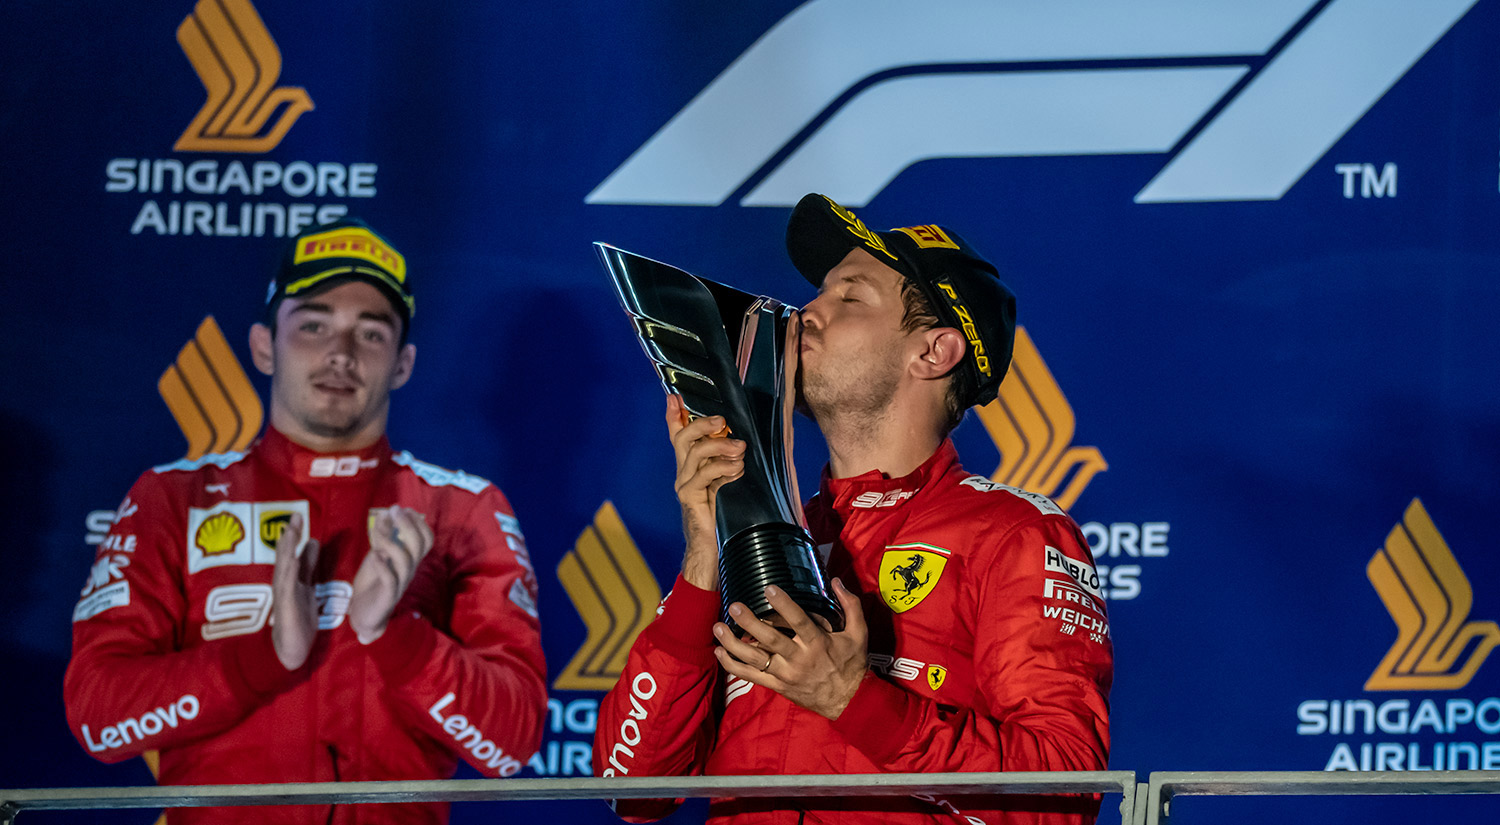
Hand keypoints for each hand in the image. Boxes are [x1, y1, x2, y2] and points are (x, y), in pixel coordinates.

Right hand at [271, 513, 320, 669]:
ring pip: (285, 568)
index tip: (298, 517)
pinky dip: (289, 573)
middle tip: (294, 516)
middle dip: (290, 537)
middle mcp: (286, 584)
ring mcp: (284, 594)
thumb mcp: (307, 586)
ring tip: (290, 532)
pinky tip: (292, 560)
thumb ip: (308, 566)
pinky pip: (288, 587)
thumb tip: (313, 542)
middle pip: (286, 556)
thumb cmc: (298, 618)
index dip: (295, 536)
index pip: (294, 553)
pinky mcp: (287, 606)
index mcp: (293, 579)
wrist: (290, 648)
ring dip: (287, 550)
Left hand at [349, 506, 432, 643]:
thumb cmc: (373, 583)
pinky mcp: (388, 596)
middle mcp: (409, 570)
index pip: (426, 540)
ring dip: (390, 542)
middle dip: (408, 525)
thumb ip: (383, 538)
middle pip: (418, 546)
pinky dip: (382, 565)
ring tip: (376, 533)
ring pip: (405, 560)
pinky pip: (390, 579)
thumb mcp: (377, 554)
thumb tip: (387, 514)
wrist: (365, 615)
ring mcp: (400, 583)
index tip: (404, 509)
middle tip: (395, 511)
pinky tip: (374, 555)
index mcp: (410, 560)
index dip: (418, 523)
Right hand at [666, 395, 744, 589]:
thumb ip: (731, 464)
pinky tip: (737, 470)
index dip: (674, 416)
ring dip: (720, 446)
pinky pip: (704, 476)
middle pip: (684, 438)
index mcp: (691, 467)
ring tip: (741, 449)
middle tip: (724, 421)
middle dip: (703, 424)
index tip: (675, 397)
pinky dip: (723, 469)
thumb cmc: (726, 517)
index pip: (677, 436)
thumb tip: (745, 444)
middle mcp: (684, 473)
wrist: (712, 551)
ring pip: (695, 453)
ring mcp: (684, 485)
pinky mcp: (690, 498)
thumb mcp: (729, 484)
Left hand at [712, 579, 867, 719]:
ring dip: (734, 643)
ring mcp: (786, 674)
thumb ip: (850, 605)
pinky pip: (752, 676)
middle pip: (771, 639)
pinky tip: (720, 652)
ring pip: (756, 659)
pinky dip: (734, 665)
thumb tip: (836, 581)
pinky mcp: (778, 686)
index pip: (798, 620)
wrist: (849, 701)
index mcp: (818, 643)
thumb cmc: (852, 664)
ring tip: (718, 627)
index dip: (783, 604)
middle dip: (750, 622)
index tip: (769, 588)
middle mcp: (799, 659)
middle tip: (734, 606)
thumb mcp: (859, 633)